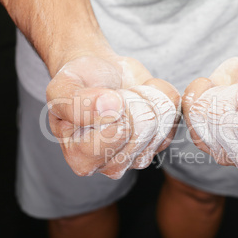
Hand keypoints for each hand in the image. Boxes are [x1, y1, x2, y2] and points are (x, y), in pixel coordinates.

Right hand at [47, 55, 180, 178]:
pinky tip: (142, 94)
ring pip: (161, 121)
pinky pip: (174, 112)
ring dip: (145, 95)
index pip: (116, 132)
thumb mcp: (63, 87)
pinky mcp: (161, 141)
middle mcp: (112, 165)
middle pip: (143, 128)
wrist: (100, 72)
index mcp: (82, 158)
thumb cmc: (79, 82)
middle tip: (116, 93)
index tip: (102, 95)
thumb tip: (110, 107)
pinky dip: (160, 92)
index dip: (114, 104)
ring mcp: (139, 156)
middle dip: (131, 99)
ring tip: (126, 94)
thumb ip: (76, 103)